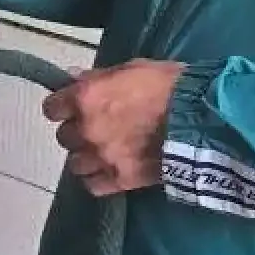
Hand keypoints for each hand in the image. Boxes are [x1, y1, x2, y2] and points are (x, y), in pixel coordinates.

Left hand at [43, 60, 184, 195]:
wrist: (203, 121)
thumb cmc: (169, 86)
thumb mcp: (130, 69)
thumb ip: (96, 78)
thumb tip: (72, 78)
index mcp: (85, 98)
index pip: (52, 109)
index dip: (62, 108)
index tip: (73, 109)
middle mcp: (87, 129)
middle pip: (64, 137)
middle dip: (78, 132)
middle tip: (98, 129)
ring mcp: (102, 156)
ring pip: (75, 163)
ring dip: (87, 156)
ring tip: (105, 152)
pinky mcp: (120, 179)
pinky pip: (92, 185)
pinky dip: (97, 179)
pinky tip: (109, 170)